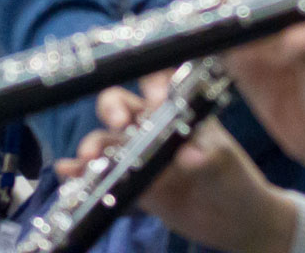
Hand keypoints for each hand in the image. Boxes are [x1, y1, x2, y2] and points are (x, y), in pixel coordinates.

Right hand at [64, 79, 297, 252]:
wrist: (237, 223)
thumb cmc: (236, 180)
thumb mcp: (226, 163)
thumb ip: (208, 156)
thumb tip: (187, 156)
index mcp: (177, 109)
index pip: (157, 82)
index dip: (147, 81)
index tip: (151, 96)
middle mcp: (153, 126)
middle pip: (120, 105)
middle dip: (112, 109)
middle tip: (118, 122)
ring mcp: (140, 156)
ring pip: (107, 141)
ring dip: (94, 145)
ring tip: (88, 158)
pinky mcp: (133, 184)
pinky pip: (104, 175)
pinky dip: (82, 172)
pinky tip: (67, 171)